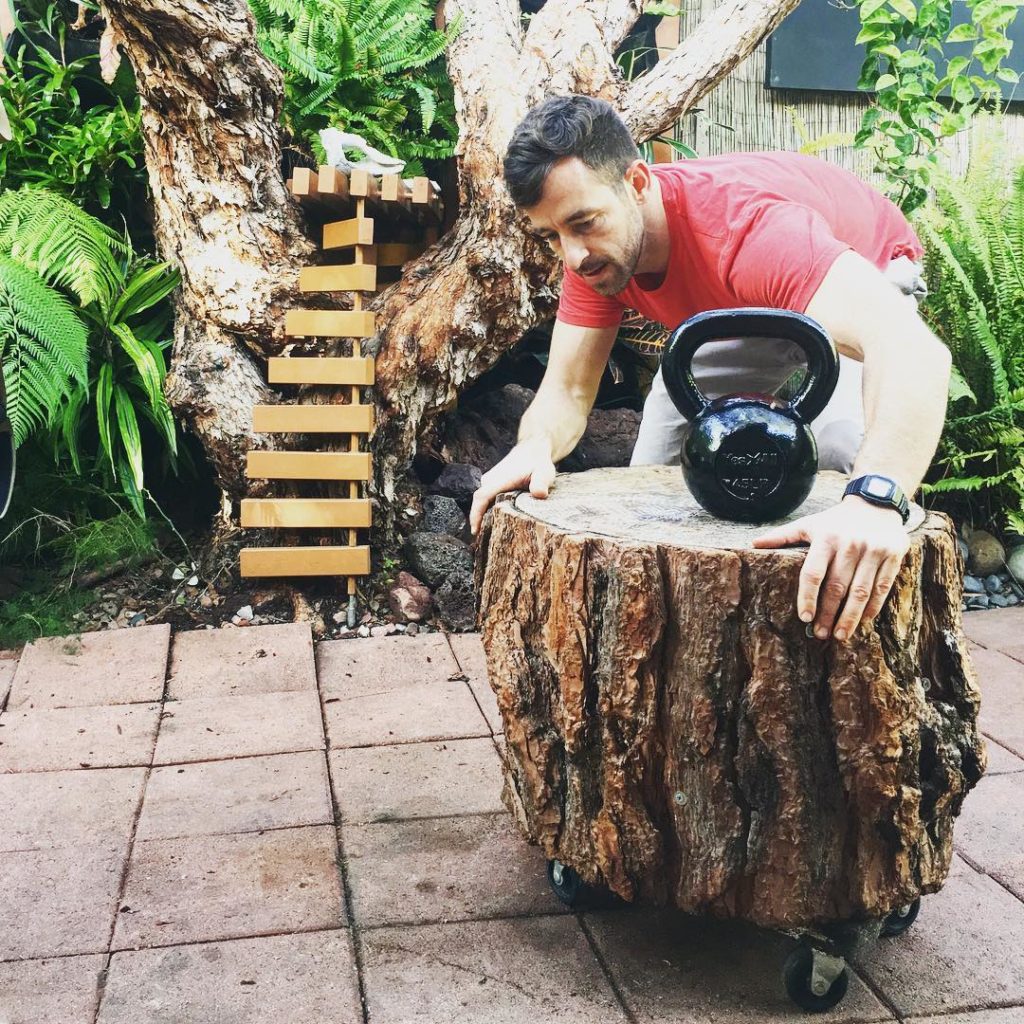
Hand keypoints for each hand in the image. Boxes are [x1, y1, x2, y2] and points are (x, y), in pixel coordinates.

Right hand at [469, 438, 556, 535]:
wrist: (532, 450)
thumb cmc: (538, 463)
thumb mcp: (544, 472)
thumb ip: (541, 482)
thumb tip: (539, 494)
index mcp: (500, 479)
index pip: (482, 497)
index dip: (476, 514)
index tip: (475, 530)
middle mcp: (490, 480)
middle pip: (479, 502)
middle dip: (478, 521)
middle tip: (483, 542)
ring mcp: (489, 481)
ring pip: (482, 501)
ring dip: (482, 516)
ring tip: (487, 536)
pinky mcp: (490, 484)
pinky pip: (485, 499)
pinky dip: (486, 511)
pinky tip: (493, 523)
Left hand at [751, 496, 909, 640]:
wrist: (875, 503)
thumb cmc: (836, 521)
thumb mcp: (809, 523)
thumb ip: (783, 536)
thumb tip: (753, 545)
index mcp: (826, 538)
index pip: (813, 573)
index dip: (807, 597)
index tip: (804, 618)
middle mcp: (850, 544)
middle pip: (837, 587)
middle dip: (828, 613)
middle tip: (821, 634)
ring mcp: (873, 550)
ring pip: (861, 591)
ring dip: (850, 617)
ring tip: (840, 635)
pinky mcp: (893, 555)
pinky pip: (882, 587)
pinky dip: (872, 607)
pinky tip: (863, 620)